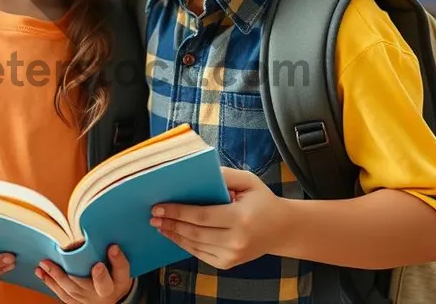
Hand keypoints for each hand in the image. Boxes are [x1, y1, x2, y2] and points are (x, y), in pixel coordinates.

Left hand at [36, 244, 132, 303]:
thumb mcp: (116, 263)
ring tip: (46, 263)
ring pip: (76, 289)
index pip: (122, 270)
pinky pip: (63, 294)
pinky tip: (41, 272)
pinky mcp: (76, 302)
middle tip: (93, 264)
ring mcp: (89, 299)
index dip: (118, 260)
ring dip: (59, 276)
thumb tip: (93, 230)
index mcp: (120, 280)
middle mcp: (106, 292)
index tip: (113, 247)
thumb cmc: (111, 274)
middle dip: (97, 275)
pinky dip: (50, 283)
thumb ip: (108, 251)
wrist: (108, 297)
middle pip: (102, 285)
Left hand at [150, 167, 286, 269]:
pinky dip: (185, 244)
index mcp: (240, 218)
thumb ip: (224, 175)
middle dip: (171, 223)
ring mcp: (232, 256)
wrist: (282, 229)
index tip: (160, 206)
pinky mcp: (228, 264)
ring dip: (174, 235)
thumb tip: (196, 172)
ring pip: (195, 246)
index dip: (178, 212)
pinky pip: (200, 254)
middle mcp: (236, 241)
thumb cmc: (263, 201)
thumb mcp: (248, 181)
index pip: (202, 216)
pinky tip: (174, 235)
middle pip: (195, 232)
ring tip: (159, 225)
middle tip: (153, 215)